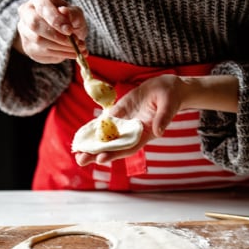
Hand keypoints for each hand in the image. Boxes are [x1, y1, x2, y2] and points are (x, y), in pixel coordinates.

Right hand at [15, 0, 87, 63]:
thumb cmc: (69, 19)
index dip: (55, 19)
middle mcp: (26, 11)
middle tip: (74, 42)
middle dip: (56, 36)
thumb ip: (72, 14)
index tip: (69, 30)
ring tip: (77, 49)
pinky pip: (42, 52)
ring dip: (61, 47)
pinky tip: (71, 53)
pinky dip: (60, 54)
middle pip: (34, 23)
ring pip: (38, 40)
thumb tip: (64, 12)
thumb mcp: (76, 15)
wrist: (64, 33)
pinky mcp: (27, 46)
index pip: (42, 6)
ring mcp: (24, 30)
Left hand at [74, 74, 239, 165]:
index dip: (115, 154)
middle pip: (114, 146)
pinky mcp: (121, 114)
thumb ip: (163, 118)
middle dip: (97, 153)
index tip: (101, 159)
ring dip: (93, 145)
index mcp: (145, 133)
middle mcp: (133, 132)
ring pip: (107, 137)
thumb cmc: (171, 97)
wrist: (167, 88)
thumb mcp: (169, 105)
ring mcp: (126, 124)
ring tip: (77, 152)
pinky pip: (106, 123)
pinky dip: (95, 129)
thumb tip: (159, 132)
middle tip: (80, 159)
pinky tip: (82, 135)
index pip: (128, 147)